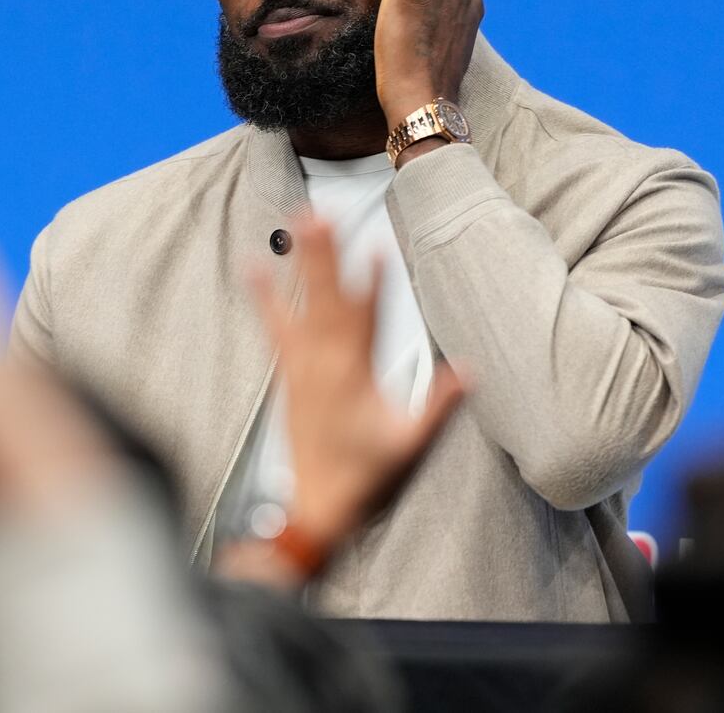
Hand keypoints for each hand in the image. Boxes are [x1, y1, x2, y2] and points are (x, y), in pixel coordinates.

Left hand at [248, 217, 464, 562]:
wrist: (318, 508)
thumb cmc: (367, 478)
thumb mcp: (410, 446)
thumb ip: (438, 406)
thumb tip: (469, 370)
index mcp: (355, 378)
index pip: (366, 321)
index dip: (373, 284)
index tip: (377, 248)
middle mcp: (323, 366)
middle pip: (326, 300)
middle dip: (324, 256)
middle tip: (321, 214)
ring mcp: (301, 368)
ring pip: (300, 305)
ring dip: (300, 264)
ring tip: (297, 224)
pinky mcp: (289, 375)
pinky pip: (274, 328)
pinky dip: (265, 298)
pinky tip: (253, 268)